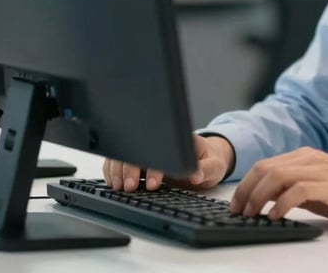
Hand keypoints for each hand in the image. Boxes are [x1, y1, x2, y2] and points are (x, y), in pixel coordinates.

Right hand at [102, 133, 234, 191]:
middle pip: (138, 149)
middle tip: (130, 187)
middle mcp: (159, 142)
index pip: (161, 148)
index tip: (153, 183)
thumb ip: (206, 170)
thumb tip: (197, 175)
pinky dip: (113, 171)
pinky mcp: (139, 159)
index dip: (154, 166)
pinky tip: (114, 183)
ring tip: (119, 187)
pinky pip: (120, 161)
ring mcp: (147, 150)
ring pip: (125, 154)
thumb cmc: (209, 161)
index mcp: (178, 140)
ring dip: (118, 169)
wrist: (205, 159)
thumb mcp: (215, 166)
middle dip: (130, 168)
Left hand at [228, 146, 327, 226]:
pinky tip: (275, 216)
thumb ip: (294, 189)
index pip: (265, 165)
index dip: (245, 185)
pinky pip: (299, 190)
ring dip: (259, 196)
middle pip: (266, 168)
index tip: (235, 206)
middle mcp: (311, 158)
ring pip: (278, 175)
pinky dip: (282, 202)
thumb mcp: (318, 190)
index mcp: (306, 157)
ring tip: (251, 215)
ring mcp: (322, 170)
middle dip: (246, 191)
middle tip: (237, 213)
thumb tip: (266, 200)